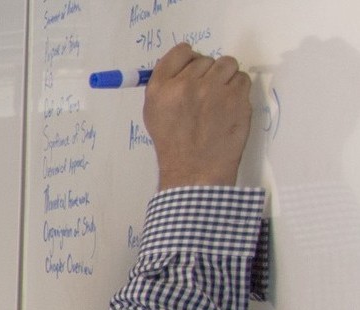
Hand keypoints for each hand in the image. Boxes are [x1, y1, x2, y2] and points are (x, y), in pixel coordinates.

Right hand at [145, 43, 252, 189]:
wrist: (195, 170)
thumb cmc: (174, 145)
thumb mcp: (154, 114)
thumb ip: (165, 86)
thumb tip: (184, 66)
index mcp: (161, 88)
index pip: (180, 52)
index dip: (189, 58)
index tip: (193, 68)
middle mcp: (186, 84)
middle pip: (205, 58)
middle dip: (207, 73)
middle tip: (205, 94)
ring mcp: (213, 89)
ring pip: (227, 63)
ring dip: (225, 77)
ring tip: (220, 98)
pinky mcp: (236, 97)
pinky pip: (243, 78)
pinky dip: (238, 89)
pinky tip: (229, 106)